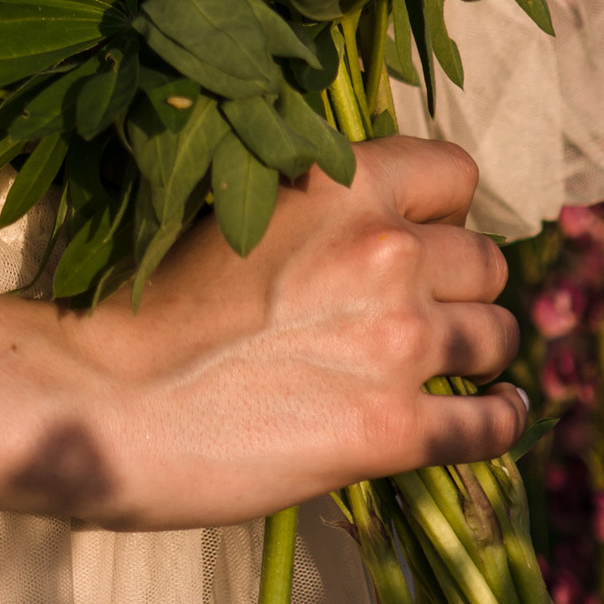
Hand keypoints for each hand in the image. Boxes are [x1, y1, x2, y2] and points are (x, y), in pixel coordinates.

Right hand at [0, 137, 522, 526]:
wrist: (105, 398)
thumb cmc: (145, 306)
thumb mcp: (233, 212)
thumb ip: (312, 211)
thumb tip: (362, 227)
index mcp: (339, 181)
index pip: (454, 174)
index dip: (442, 209)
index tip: (424, 236)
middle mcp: (385, 248)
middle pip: (486, 258)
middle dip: (463, 283)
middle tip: (432, 309)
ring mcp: (399, 340)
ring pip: (498, 335)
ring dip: (479, 351)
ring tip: (459, 367)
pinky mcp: (397, 428)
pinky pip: (490, 424)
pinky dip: (498, 422)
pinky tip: (491, 419)